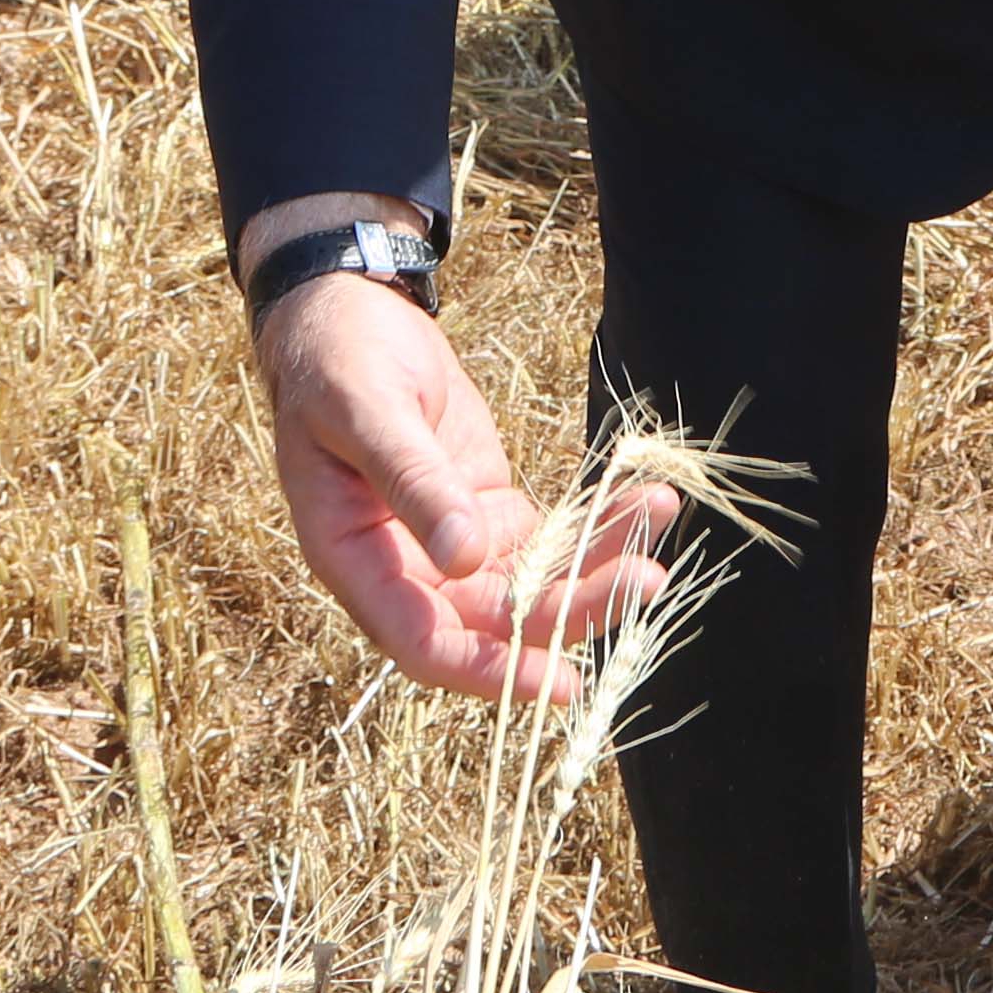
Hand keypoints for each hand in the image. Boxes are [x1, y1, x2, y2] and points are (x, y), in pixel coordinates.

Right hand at [250, 254, 672, 707]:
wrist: (343, 312)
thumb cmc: (336, 360)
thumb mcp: (366, 410)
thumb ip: (413, 480)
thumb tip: (463, 557)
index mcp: (353, 559)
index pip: (425, 643)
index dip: (491, 671)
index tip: (560, 680)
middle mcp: (404, 568)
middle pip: (496, 622)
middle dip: (571, 610)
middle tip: (645, 580)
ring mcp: (449, 544)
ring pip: (531, 586)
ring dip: (596, 569)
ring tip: (656, 522)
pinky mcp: (487, 511)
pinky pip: (548, 540)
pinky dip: (596, 527)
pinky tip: (647, 501)